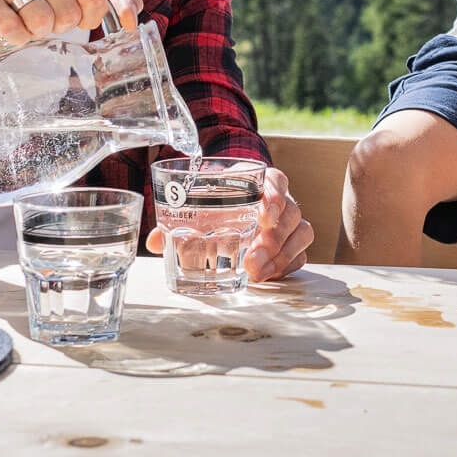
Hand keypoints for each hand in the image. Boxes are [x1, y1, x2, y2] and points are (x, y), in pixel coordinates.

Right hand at [0, 0, 143, 45]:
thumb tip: (130, 20)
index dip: (89, 17)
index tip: (79, 13)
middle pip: (67, 11)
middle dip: (62, 25)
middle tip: (50, 16)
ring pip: (39, 20)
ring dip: (39, 31)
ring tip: (31, 19)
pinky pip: (10, 28)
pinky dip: (17, 38)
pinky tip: (13, 27)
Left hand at [144, 166, 314, 282]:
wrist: (231, 206)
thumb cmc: (215, 205)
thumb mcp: (197, 207)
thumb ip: (176, 222)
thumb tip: (154, 241)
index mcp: (258, 182)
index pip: (277, 179)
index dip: (275, 193)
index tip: (266, 210)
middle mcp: (280, 200)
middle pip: (292, 210)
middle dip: (275, 235)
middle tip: (253, 254)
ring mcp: (289, 223)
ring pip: (301, 232)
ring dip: (282, 254)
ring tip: (256, 271)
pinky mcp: (292, 244)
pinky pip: (300, 254)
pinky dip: (285, 266)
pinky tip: (265, 276)